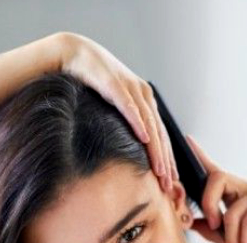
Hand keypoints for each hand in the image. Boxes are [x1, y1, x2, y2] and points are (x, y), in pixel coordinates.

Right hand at [55, 32, 176, 191]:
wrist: (75, 54)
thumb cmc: (92, 82)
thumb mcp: (113, 105)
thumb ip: (124, 122)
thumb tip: (131, 147)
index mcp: (145, 101)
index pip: (161, 135)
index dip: (167, 159)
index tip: (171, 180)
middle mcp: (143, 95)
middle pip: (159, 133)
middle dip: (165, 161)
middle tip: (170, 184)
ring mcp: (131, 89)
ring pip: (149, 124)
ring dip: (156, 149)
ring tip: (161, 170)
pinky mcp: (115, 85)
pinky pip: (129, 107)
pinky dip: (138, 123)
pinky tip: (144, 139)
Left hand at [186, 134, 246, 242]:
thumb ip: (215, 233)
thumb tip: (192, 222)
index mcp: (236, 198)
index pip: (216, 173)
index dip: (201, 157)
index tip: (187, 140)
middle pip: (216, 179)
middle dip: (207, 204)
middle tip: (214, 227)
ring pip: (230, 211)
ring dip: (231, 242)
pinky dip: (244, 241)